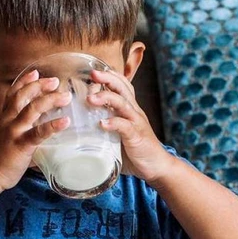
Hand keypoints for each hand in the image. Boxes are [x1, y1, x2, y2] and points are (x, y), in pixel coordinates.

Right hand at [0, 69, 71, 190]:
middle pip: (22, 96)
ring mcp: (14, 132)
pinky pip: (39, 133)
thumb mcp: (8, 138)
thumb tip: (42, 133)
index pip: (13, 93)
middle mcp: (8, 121)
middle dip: (39, 85)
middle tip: (55, 81)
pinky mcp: (21, 145)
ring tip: (65, 97)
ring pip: (32, 109)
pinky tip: (66, 122)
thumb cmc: (1, 159)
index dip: (24, 81)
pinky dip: (53, 125)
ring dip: (50, 100)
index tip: (36, 72)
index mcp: (5, 118)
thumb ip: (23, 131)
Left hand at [87, 69, 175, 183]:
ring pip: (123, 103)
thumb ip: (105, 128)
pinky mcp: (136, 136)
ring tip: (91, 99)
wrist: (156, 167)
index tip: (93, 71)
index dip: (109, 76)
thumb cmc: (135, 152)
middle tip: (92, 73)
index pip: (122, 86)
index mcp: (130, 110)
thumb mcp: (119, 135)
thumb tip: (81, 129)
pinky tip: (102, 124)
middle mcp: (134, 112)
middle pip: (123, 88)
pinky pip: (125, 126)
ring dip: (107, 98)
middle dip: (107, 78)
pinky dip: (113, 123)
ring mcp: (136, 123)